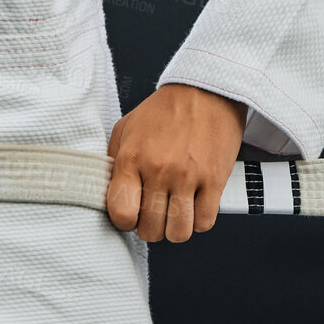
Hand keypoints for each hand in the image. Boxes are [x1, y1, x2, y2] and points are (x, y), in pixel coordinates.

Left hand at [106, 82, 247, 242]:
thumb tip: (109, 194)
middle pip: (151, 229)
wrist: (206, 91)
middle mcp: (159, 170)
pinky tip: (195, 207)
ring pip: (179, 232)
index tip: (132, 214)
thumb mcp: (127, 128)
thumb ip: (115, 162)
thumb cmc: (165, 110)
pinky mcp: (214, 180)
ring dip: (176, 229)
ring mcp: (188, 177)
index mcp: (132, 158)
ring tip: (175, 214)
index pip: (121, 214)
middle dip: (151, 227)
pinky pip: (205, 222)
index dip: (125, 221)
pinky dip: (199, 220)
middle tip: (155, 213)